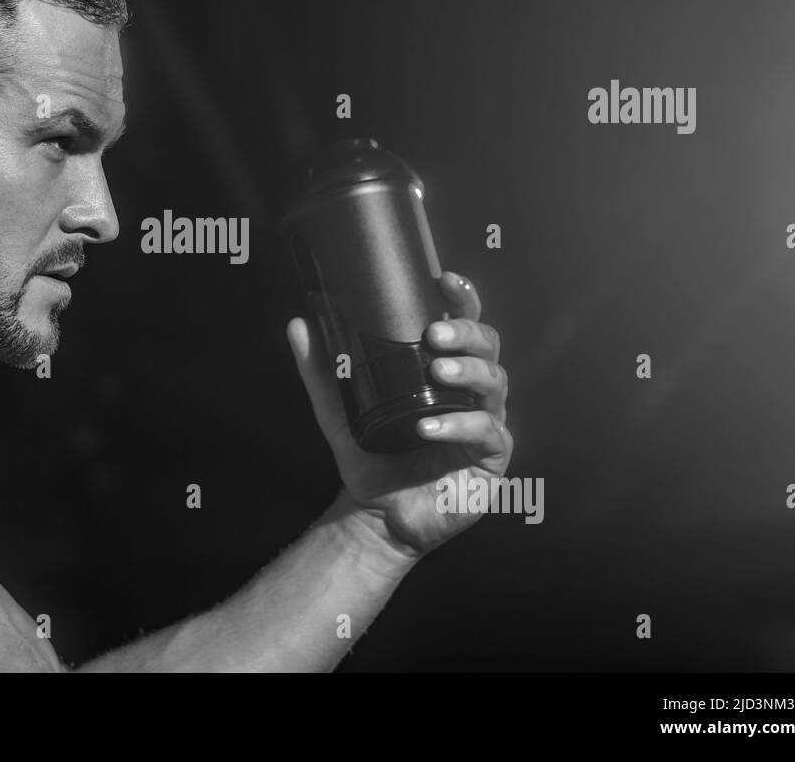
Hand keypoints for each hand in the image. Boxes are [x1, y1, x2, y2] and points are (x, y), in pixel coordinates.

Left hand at [286, 271, 512, 561]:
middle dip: (466, 332)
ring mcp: (487, 421)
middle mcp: (471, 390)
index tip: (444, 280)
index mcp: (444, 369)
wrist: (376, 514)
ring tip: (438, 371)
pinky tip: (430, 427)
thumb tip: (299, 324)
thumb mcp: (338, 409)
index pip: (463, 324)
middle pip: (488, 345)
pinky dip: (460, 426)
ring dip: (468, 371)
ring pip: (496, 382)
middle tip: (435, 334)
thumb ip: (320, 369)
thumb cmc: (369, 456)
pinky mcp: (493, 458)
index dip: (462, 298)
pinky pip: (489, 433)